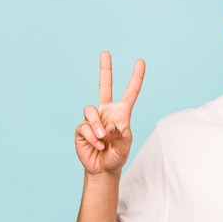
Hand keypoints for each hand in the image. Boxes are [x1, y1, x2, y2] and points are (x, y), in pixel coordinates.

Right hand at [75, 51, 144, 174]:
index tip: (141, 62)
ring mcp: (93, 119)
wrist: (103, 168)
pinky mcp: (82, 128)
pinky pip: (84, 126)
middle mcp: (107, 112)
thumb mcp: (125, 147)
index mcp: (122, 113)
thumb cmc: (117, 155)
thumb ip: (121, 135)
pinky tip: (97, 145)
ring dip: (96, 126)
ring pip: (91, 110)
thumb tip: (110, 125)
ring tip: (102, 139)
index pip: (130, 92)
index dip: (136, 77)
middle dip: (105, 69)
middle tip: (105, 53)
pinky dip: (91, 137)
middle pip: (104, 85)